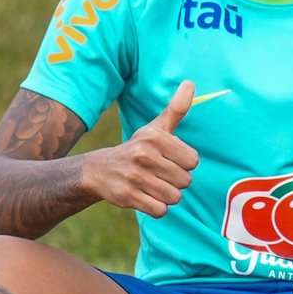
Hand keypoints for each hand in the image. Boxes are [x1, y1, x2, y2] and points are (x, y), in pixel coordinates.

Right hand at [81, 81, 200, 217]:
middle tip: (158, 174)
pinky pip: (161, 211)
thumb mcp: (155, 128)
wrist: (99, 170)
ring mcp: (134, 176)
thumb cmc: (138, 148)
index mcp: (154, 137)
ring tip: (151, 185)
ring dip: (166, 195)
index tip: (168, 160)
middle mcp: (144, 154)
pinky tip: (144, 197)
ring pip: (174, 197)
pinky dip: (156, 208)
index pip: (193, 161)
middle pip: (185, 181)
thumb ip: (176, 109)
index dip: (184, 164)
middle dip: (175, 181)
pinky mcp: (127, 196)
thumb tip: (190, 82)